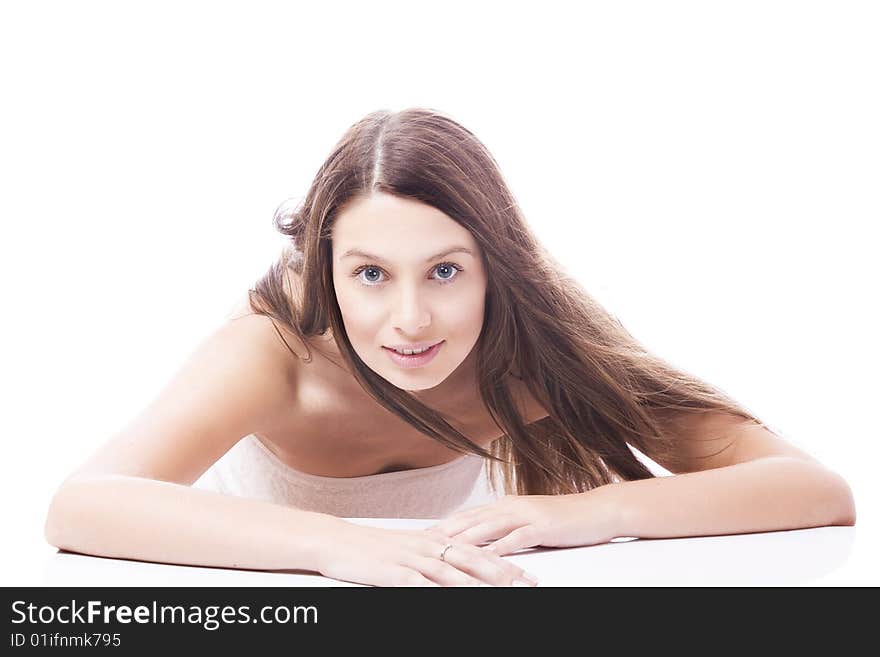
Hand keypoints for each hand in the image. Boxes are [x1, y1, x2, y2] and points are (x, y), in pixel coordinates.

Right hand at [313, 521, 539, 586]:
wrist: (335, 541)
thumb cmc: (370, 547)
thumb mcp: (406, 546)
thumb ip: (431, 552)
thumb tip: (455, 560)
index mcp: (431, 540)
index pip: (475, 550)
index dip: (502, 560)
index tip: (525, 571)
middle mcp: (426, 546)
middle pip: (472, 559)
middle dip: (502, 572)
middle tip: (526, 582)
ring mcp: (410, 559)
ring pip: (451, 572)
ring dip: (478, 584)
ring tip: (501, 593)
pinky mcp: (393, 572)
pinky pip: (420, 585)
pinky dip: (438, 593)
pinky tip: (453, 599)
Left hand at [426, 490, 619, 555]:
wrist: (598, 510)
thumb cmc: (565, 518)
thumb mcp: (530, 519)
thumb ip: (508, 524)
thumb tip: (486, 533)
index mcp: (507, 504)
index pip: (469, 514)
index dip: (445, 524)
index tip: (422, 534)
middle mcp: (512, 506)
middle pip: (471, 519)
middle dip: (445, 531)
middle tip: (422, 542)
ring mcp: (526, 515)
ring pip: (488, 527)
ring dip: (465, 538)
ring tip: (444, 549)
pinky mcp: (541, 526)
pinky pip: (516, 538)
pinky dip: (499, 547)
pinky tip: (486, 556)